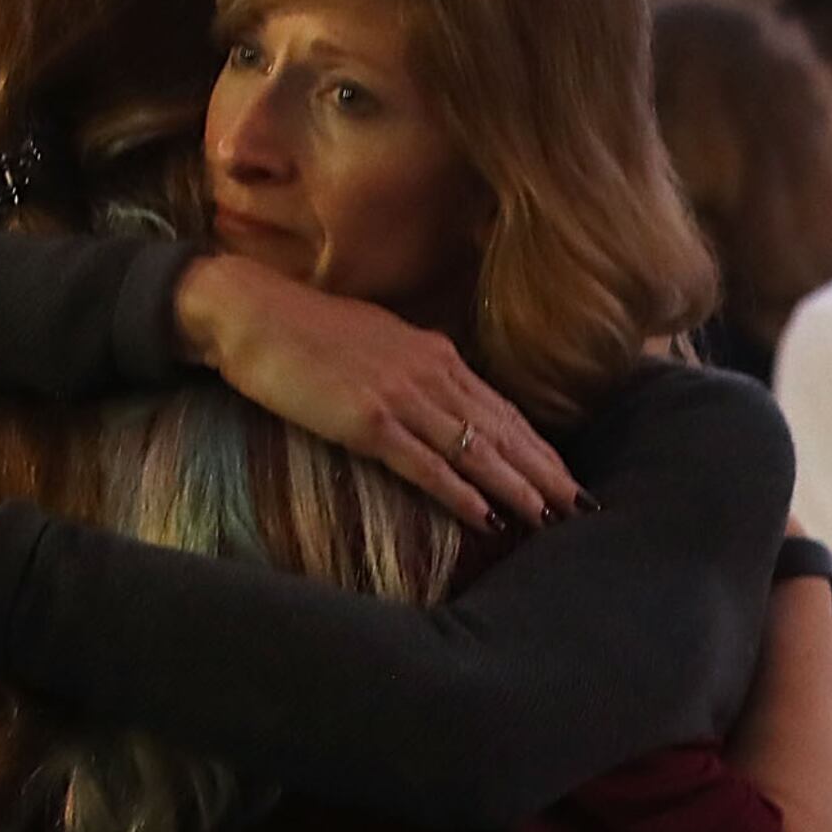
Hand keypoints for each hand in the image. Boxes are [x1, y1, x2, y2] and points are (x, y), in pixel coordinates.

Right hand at [173, 256, 575, 528]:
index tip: (569, 477)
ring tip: (550, 519)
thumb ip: (418, 370)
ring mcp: (401, 397)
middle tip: (581, 508)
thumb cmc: (307, 331)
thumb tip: (446, 398)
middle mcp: (430, 373)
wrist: (250, 312)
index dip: (540, 447)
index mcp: (435, 355)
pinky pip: (424, 464)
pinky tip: (486, 516)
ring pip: (475, 450)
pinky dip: (459, 491)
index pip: (503, 410)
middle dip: (545, 472)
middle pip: (503, 431)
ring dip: (516, 487)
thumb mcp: (380, 342)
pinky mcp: (367, 421)